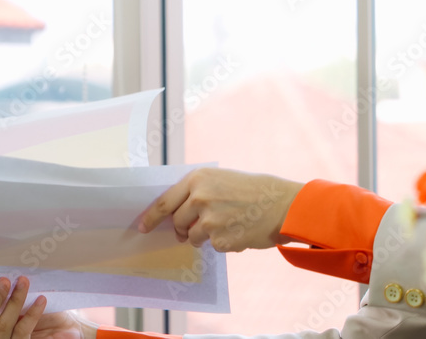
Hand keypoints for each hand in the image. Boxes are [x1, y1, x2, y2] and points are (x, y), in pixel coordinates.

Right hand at [0, 277, 89, 338]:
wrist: (62, 332)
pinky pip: (24, 331)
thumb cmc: (41, 318)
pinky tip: (41, 300)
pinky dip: (32, 314)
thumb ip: (6, 295)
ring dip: (14, 301)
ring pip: (4, 324)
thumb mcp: (17, 305)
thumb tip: (6, 270)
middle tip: (3, 280)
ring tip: (23, 282)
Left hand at [139, 167, 303, 251]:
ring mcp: (209, 221)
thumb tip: (175, 213)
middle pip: (177, 222)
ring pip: (193, 237)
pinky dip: (224, 242)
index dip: (151, 217)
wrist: (282, 204)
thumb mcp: (221, 179)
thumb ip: (197, 192)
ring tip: (227, 224)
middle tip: (195, 228)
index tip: (143, 227)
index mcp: (198, 180)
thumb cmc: (253, 190)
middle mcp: (200, 199)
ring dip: (204, 236)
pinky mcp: (221, 240)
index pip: (164, 202)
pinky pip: (213, 246)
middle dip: (183, 229)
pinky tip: (239, 230)